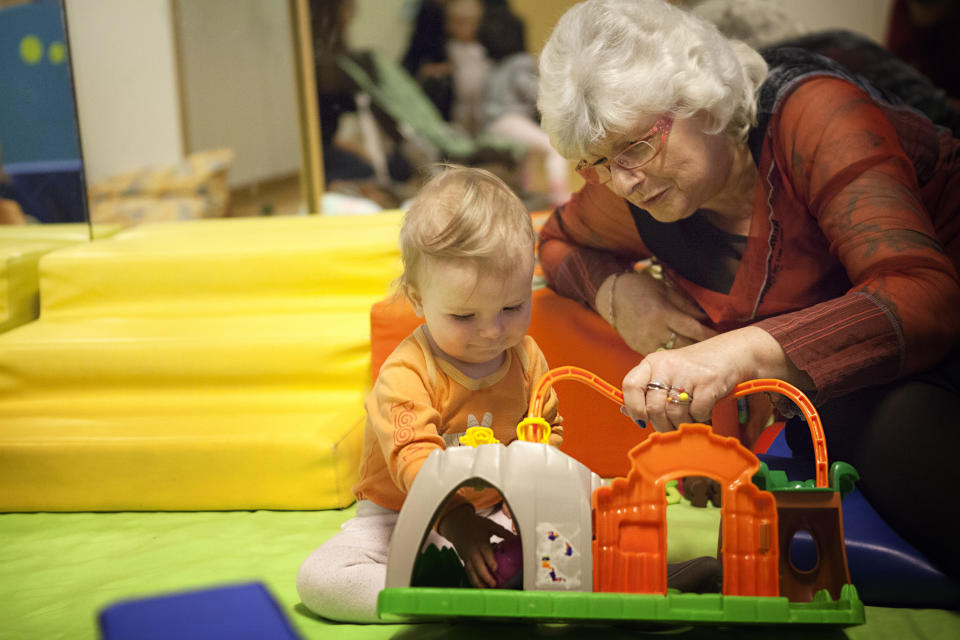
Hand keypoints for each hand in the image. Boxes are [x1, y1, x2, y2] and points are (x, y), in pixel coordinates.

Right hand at [437, 503, 514, 587]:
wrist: (457, 525)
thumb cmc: (475, 524)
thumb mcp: (490, 525)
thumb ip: (503, 532)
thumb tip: (516, 538)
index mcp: (480, 542)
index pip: (485, 553)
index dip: (490, 562)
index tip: (496, 569)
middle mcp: (473, 551)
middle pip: (477, 566)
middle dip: (485, 576)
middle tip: (493, 584)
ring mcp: (467, 557)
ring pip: (472, 572)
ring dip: (479, 582)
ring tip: (487, 590)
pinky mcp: (465, 561)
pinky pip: (469, 573)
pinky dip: (474, 581)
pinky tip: (481, 587)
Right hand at [597, 270, 716, 354]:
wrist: (611, 297)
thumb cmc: (638, 288)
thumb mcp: (664, 290)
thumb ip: (685, 304)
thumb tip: (703, 316)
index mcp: (662, 313)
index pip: (692, 328)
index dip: (707, 333)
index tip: (719, 335)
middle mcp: (654, 330)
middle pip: (684, 344)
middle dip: (700, 346)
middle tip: (714, 347)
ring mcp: (645, 341)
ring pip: (673, 354)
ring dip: (686, 354)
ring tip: (699, 354)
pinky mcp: (638, 348)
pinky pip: (660, 355)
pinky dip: (671, 355)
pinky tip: (679, 354)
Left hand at [621, 326, 811, 431]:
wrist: (735, 353)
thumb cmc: (697, 367)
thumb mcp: (669, 372)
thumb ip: (648, 390)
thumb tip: (627, 412)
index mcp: (653, 362)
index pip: (630, 386)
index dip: (633, 407)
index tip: (642, 420)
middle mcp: (667, 365)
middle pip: (654, 408)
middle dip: (662, 424)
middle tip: (671, 426)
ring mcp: (687, 373)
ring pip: (675, 414)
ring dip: (682, 423)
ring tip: (689, 417)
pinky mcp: (708, 382)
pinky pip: (697, 413)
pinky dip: (701, 417)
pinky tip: (704, 408)